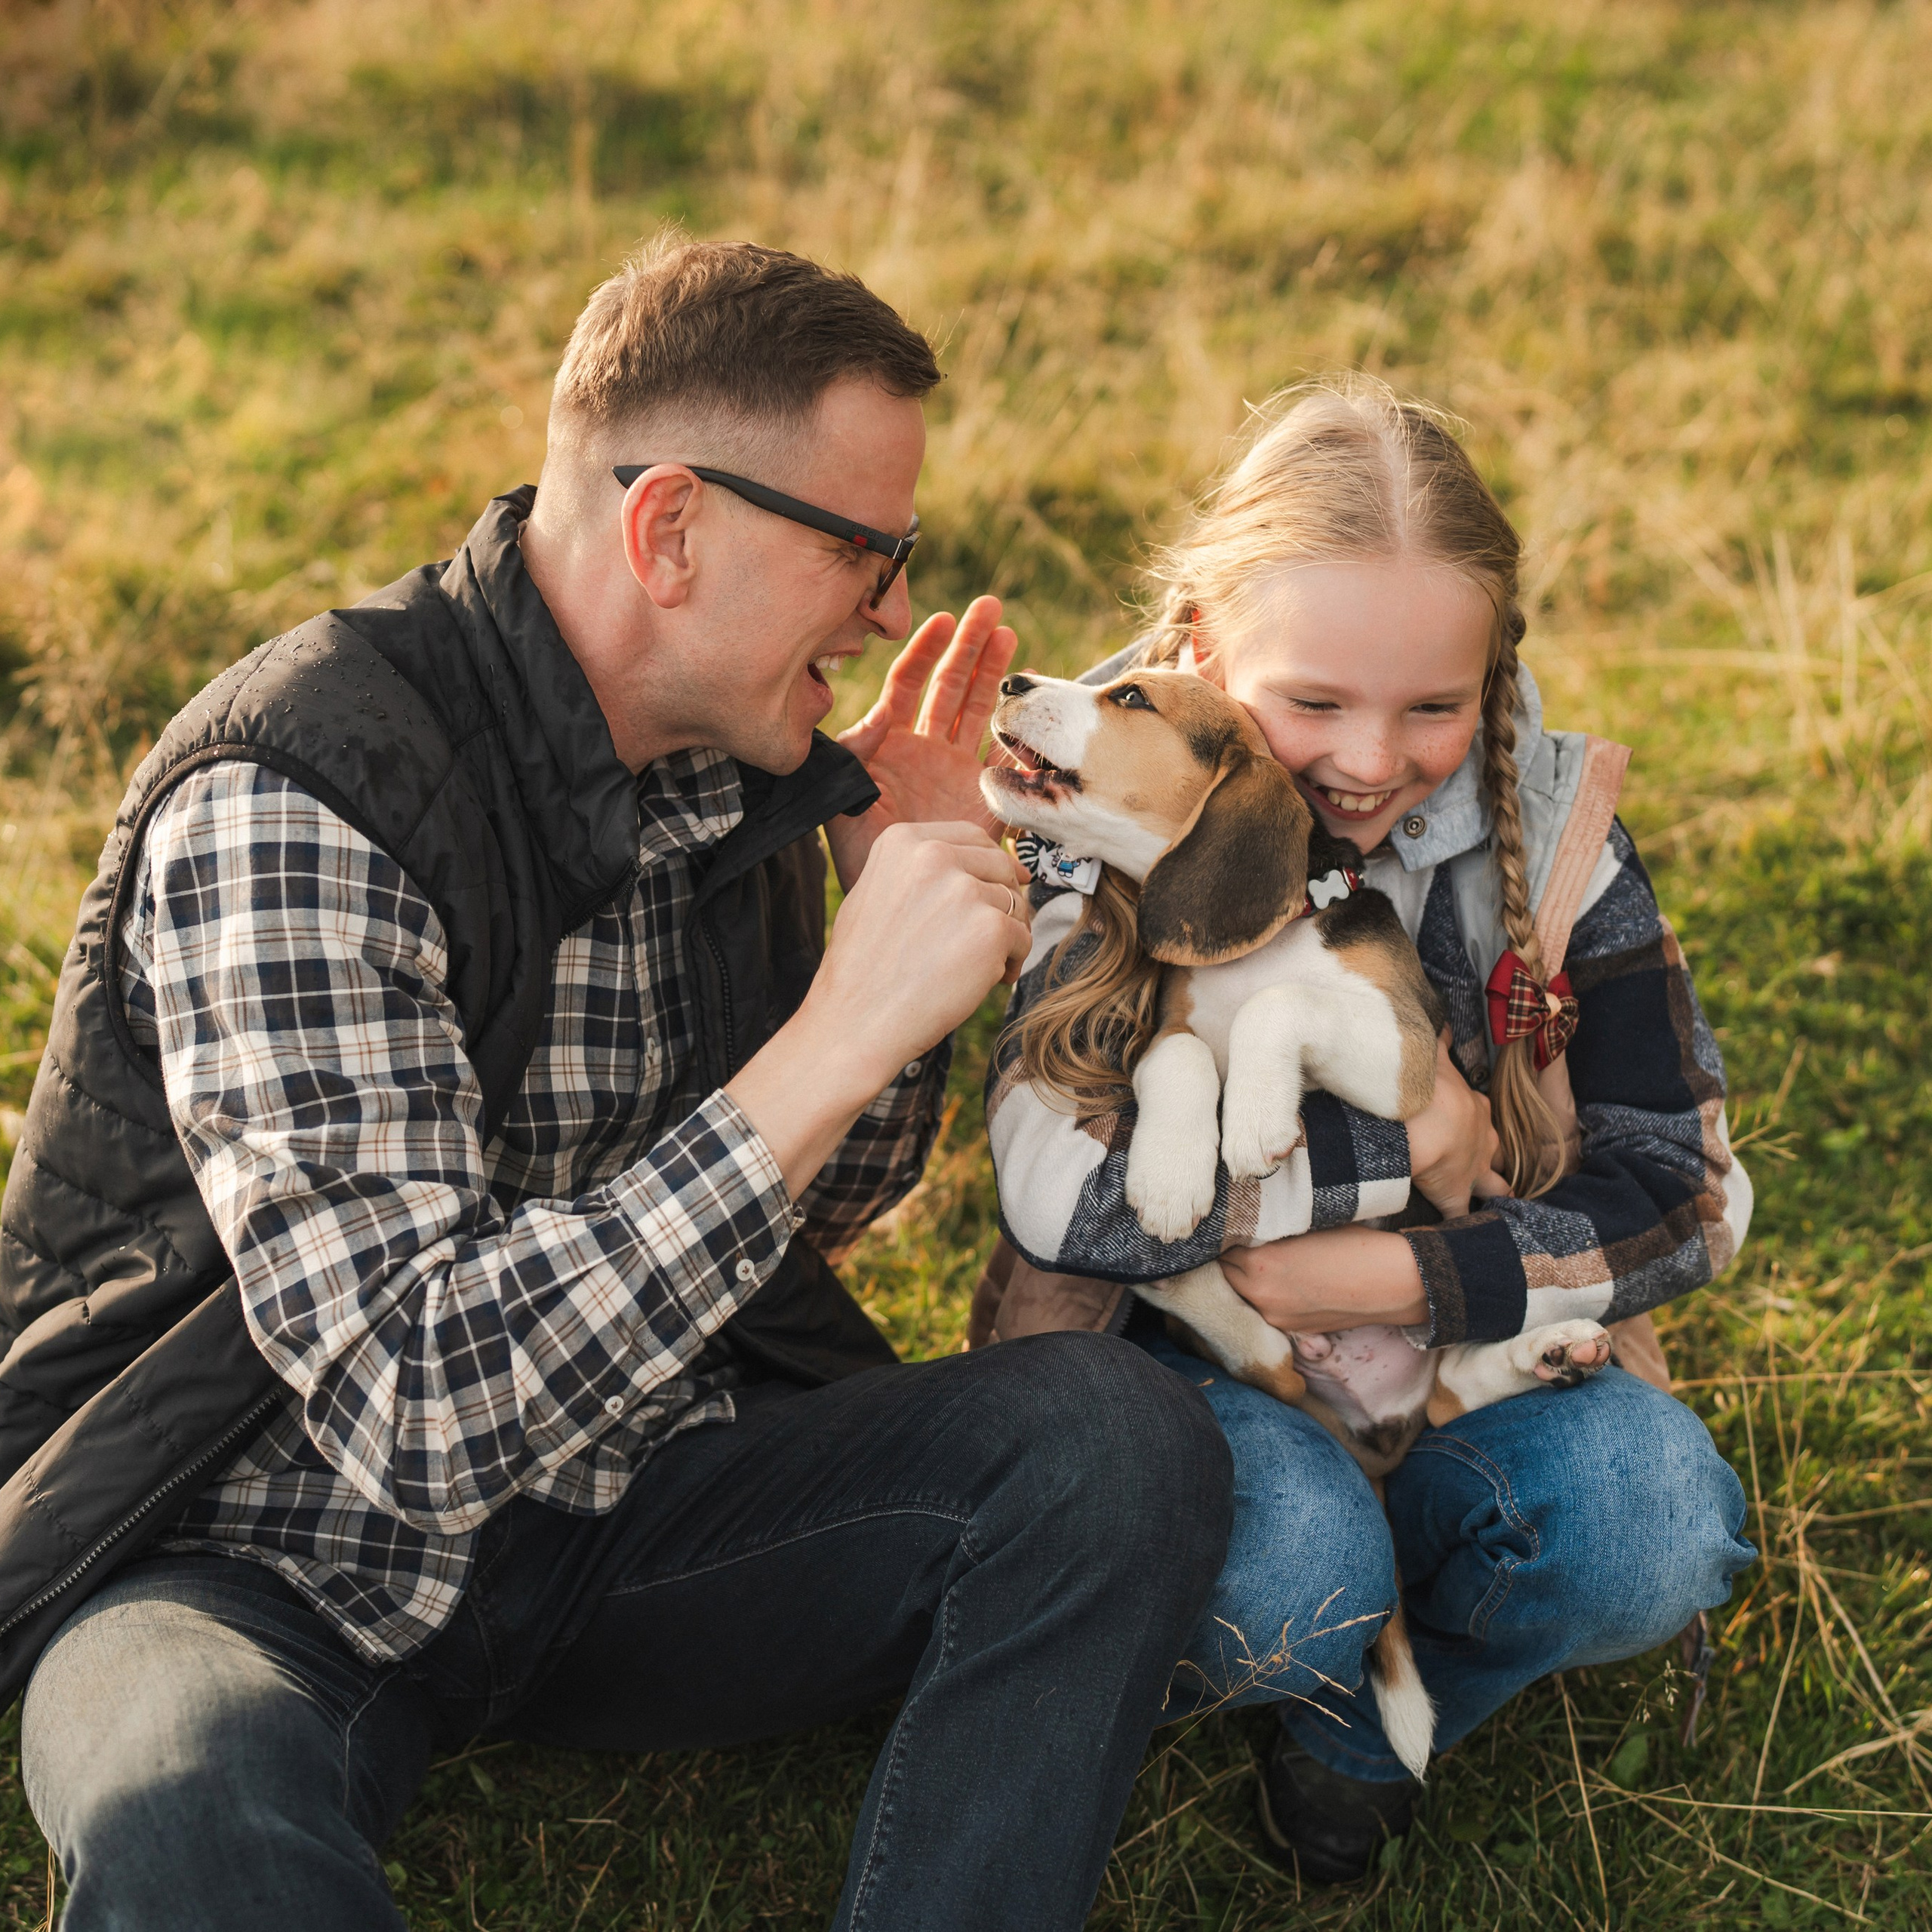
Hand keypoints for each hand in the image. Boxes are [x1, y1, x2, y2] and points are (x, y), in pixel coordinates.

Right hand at [726, 822, 1029, 1192]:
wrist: (855, 1022)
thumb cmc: (862, 969)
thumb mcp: (875, 894)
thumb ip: (920, 871)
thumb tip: (983, 859)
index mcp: (903, 841)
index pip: (971, 836)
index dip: (989, 864)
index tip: (997, 886)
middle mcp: (934, 856)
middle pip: (999, 866)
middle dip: (1001, 901)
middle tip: (986, 939)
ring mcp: (964, 890)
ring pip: (1013, 903)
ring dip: (1005, 936)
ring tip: (976, 967)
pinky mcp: (991, 928)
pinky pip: (1023, 937)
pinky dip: (1012, 962)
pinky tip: (983, 983)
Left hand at [826, 596, 1017, 890]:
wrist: (893, 900)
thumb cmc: (859, 854)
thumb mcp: (843, 797)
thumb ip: (852, 753)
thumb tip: (874, 718)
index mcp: (889, 745)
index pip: (907, 685)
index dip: (923, 651)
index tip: (939, 619)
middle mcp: (926, 751)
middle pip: (951, 686)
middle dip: (969, 646)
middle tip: (989, 607)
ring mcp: (958, 771)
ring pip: (979, 710)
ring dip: (993, 672)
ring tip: (1007, 633)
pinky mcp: (987, 799)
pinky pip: (1008, 759)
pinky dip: (1020, 733)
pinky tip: (1030, 704)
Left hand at [1220, 1227, 1429, 1331]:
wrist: (1390, 1283)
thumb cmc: (1353, 1245)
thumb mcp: (1304, 1227)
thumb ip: (1269, 1232)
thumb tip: (1248, 1228)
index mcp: (1259, 1263)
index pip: (1220, 1247)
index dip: (1226, 1235)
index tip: (1231, 1226)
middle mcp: (1260, 1294)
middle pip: (1225, 1273)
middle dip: (1229, 1258)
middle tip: (1239, 1242)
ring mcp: (1274, 1315)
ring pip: (1241, 1294)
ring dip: (1243, 1279)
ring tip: (1258, 1262)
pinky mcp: (1290, 1328)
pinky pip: (1263, 1310)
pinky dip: (1263, 1296)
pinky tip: (1278, 1282)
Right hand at [1405, 1031, 1510, 1218]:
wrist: (1427, 1117)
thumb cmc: (1429, 1085)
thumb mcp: (1434, 1059)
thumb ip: (1438, 1045)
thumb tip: (1440, 1024)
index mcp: (1476, 1109)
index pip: (1480, 1118)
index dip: (1475, 1125)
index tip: (1467, 1129)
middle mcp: (1483, 1140)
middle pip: (1495, 1154)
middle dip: (1493, 1162)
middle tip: (1493, 1171)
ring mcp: (1474, 1169)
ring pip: (1493, 1186)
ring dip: (1492, 1194)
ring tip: (1495, 1207)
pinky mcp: (1457, 1194)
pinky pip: (1460, 1214)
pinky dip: (1458, 1222)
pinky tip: (1455, 1234)